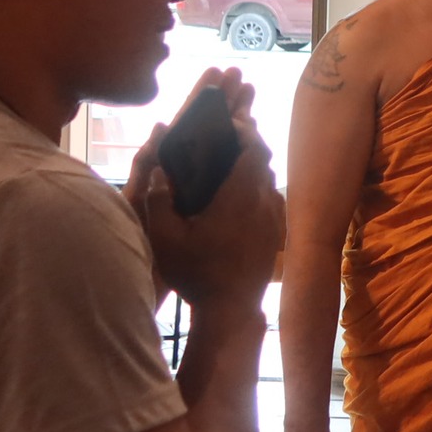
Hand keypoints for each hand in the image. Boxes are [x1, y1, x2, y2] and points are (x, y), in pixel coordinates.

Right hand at [139, 75, 284, 310]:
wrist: (232, 310)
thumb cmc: (198, 274)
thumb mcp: (167, 239)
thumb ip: (158, 201)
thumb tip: (157, 168)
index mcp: (240, 195)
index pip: (253, 146)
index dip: (242, 128)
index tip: (225, 122)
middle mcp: (263, 200)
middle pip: (263, 156)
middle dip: (247, 140)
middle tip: (225, 135)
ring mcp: (272, 216)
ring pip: (267, 176)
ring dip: (251, 164)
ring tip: (226, 161)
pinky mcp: (274, 231)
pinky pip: (268, 196)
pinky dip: (255, 185)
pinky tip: (234, 194)